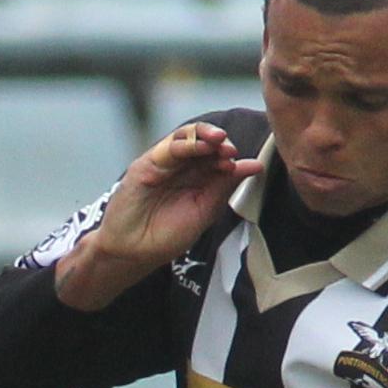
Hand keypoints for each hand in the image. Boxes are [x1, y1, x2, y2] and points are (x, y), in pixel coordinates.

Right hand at [57, 120, 247, 304]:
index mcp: (199, 178)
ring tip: (220, 140)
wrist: (132, 252)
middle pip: (204, 142)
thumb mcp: (205, 210)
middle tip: (232, 150)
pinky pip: (167, 148)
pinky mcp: (146, 165)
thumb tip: (256, 165)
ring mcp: (164, 164)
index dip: (232, 157)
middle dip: (220, 143)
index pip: (218, 157)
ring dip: (205, 136)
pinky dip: (185, 144)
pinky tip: (201, 147)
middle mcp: (182, 167)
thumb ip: (226, 186)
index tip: (249, 165)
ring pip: (186, 138)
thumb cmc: (166, 235)